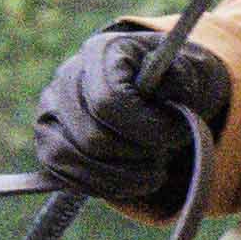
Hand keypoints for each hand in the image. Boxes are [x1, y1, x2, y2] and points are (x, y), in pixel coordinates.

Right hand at [29, 24, 228, 213]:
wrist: (156, 93)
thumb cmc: (175, 83)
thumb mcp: (193, 70)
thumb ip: (183, 76)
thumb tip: (167, 89)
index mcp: (102, 52)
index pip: (109, 102)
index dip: (144, 130)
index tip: (175, 138)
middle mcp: (67, 77)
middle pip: (92, 138)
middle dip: (136, 156)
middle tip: (162, 156)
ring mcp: (50, 109)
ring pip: (71, 160)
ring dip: (119, 178)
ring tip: (151, 172)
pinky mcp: (47, 140)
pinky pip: (62, 175)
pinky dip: (101, 186)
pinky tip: (130, 180)